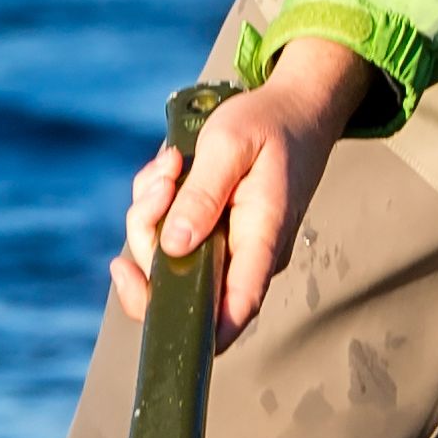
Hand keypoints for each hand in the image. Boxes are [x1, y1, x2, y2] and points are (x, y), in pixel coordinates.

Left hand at [107, 36, 379, 335]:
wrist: (292, 110)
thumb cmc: (269, 126)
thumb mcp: (230, 146)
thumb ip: (202, 195)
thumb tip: (173, 246)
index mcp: (261, 242)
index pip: (233, 311)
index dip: (192, 327)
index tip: (145, 293)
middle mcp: (245, 255)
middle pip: (178, 278)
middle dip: (149, 232)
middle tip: (164, 181)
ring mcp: (226, 245)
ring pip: (164, 251)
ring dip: (151, 209)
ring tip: (173, 164)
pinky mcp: (210, 230)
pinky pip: (166, 229)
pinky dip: (157, 200)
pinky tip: (173, 168)